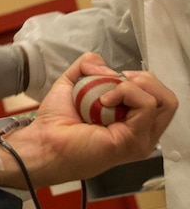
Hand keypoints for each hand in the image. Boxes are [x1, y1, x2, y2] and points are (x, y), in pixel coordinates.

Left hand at [6, 53, 176, 185]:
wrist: (42, 142)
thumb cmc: (55, 122)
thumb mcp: (73, 82)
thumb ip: (90, 66)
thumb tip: (106, 66)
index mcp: (132, 123)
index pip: (159, 97)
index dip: (140, 80)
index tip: (112, 78)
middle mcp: (141, 133)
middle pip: (167, 99)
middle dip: (144, 80)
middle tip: (115, 83)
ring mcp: (140, 139)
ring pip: (164, 101)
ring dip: (135, 85)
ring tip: (109, 93)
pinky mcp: (133, 140)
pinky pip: (146, 105)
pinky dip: (126, 93)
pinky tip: (104, 100)